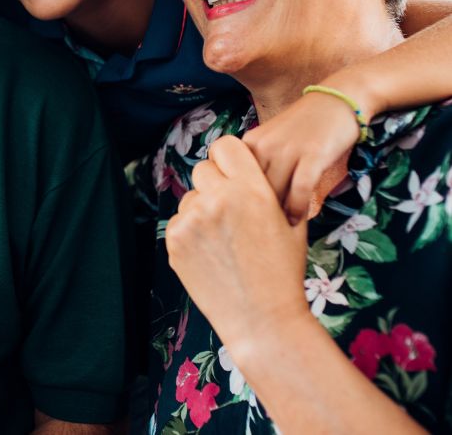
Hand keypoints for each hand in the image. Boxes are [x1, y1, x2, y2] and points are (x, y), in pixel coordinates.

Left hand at [165, 136, 311, 356]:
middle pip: (204, 169)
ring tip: (223, 241)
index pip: (226, 145)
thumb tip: (248, 167)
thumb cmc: (283, 271)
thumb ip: (266, 188)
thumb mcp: (289, 222)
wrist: (262, 319)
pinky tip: (210, 255)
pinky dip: (190, 233)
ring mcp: (193, 219)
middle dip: (215, 185)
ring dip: (201, 210)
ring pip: (190, 197)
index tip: (233, 173)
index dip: (229, 158)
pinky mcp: (174, 239)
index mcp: (251, 189)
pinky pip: (178, 221)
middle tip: (230, 212)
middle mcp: (219, 198)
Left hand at [242, 91, 356, 223]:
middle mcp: (263, 145)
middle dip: (252, 214)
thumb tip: (242, 201)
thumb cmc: (303, 129)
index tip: (239, 217)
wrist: (336, 101)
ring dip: (274, 216)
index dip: (234, 202)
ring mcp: (288, 150)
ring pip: (272, 193)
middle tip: (256, 232)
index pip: (230, 180)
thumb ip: (256, 167)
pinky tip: (296, 220)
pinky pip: (299, 190)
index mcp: (249, 143)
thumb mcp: (271, 142)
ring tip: (275, 232)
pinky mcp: (313, 155)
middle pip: (249, 190)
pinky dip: (297, 209)